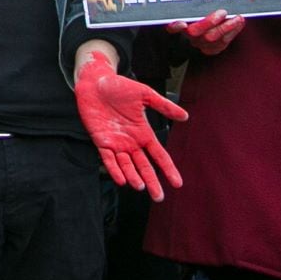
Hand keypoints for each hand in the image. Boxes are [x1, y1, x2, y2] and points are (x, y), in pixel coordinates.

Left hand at [74, 48, 186, 200]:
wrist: (96, 82)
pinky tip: (122, 180)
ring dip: (134, 177)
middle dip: (152, 182)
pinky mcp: (101, 141)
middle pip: (144, 166)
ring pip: (127, 166)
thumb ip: (163, 106)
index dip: (168, 169)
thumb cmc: (120, 87)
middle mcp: (131, 142)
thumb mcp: (145, 94)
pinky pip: (108, 159)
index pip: (159, 155)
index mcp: (143, 133)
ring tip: (141, 187)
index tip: (178, 183)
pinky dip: (115, 169)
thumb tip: (185, 116)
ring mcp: (116, 143)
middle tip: (159, 197)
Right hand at [166, 10, 244, 55]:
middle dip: (210, 22)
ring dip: (227, 27)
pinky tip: (239, 23)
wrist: (205, 27)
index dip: (175, 26)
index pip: (171, 26)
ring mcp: (199, 43)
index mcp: (178, 23)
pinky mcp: (211, 49)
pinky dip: (233, 33)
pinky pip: (222, 44)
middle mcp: (187, 35)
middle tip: (222, 12)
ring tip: (238, 17)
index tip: (182, 23)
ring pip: (211, 39)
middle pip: (195, 32)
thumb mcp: (194, 1)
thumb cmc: (200, 9)